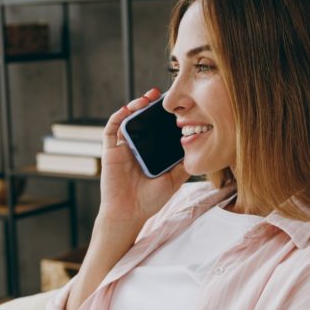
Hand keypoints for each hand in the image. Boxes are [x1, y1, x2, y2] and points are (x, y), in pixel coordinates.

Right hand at [99, 87, 190, 226]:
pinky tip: (128, 109)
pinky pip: (111, 130)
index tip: (175, 106)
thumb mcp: (174, 180)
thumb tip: (199, 147)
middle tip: (162, 95)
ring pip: (126, 120)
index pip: (156, 129)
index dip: (163, 116)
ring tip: (147, 98)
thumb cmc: (149, 201)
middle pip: (141, 120)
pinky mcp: (110, 152)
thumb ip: (183, 164)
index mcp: (149, 153)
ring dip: (135, 106)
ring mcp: (122, 149)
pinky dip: (118, 117)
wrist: (130, 214)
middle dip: (150, 106)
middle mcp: (135, 148)